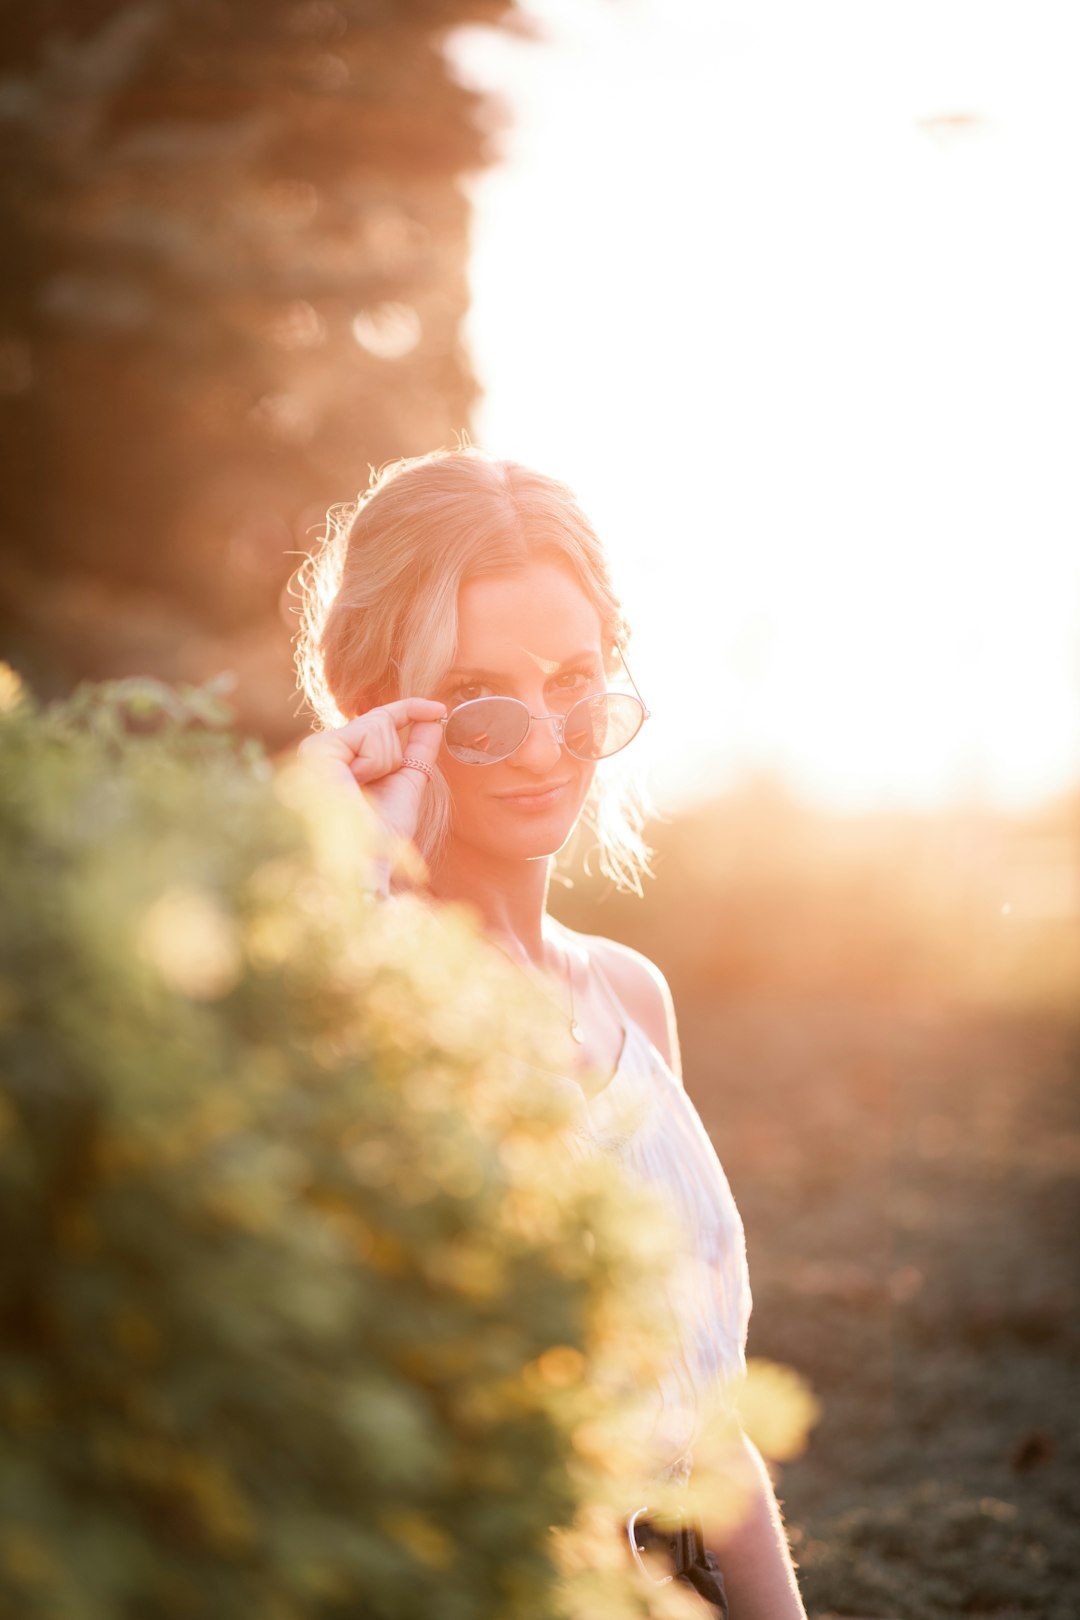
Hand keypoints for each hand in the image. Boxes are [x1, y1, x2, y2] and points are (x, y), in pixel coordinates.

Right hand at [296, 697, 446, 850]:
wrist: (366, 862)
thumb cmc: (383, 836)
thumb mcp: (407, 785)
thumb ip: (418, 750)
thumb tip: (434, 718)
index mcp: (343, 763)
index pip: (377, 723)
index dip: (410, 710)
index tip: (440, 710)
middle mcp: (324, 755)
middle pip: (380, 721)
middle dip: (395, 755)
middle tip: (377, 787)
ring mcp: (316, 751)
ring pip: (376, 723)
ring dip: (386, 761)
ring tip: (364, 791)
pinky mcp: (316, 749)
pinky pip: (367, 731)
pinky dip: (376, 759)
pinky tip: (356, 781)